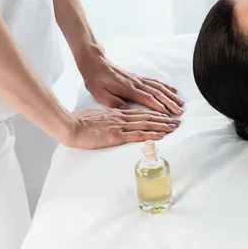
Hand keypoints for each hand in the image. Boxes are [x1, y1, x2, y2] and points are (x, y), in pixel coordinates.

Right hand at [64, 108, 180, 149]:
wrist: (70, 126)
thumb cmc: (81, 122)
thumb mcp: (98, 116)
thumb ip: (110, 117)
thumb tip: (118, 121)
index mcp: (118, 113)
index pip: (141, 113)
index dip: (156, 114)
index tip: (167, 116)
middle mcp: (122, 117)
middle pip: (148, 117)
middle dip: (164, 119)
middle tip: (177, 121)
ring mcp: (120, 126)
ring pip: (146, 124)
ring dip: (162, 125)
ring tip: (174, 127)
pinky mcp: (116, 135)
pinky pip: (137, 134)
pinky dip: (151, 134)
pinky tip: (161, 135)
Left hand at [80, 56, 183, 115]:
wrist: (95, 63)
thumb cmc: (96, 80)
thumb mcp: (100, 94)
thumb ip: (114, 103)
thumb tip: (128, 111)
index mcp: (128, 89)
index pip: (147, 99)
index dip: (159, 107)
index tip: (168, 115)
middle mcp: (136, 83)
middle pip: (158, 93)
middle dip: (170, 103)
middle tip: (180, 112)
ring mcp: (139, 79)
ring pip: (159, 87)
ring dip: (171, 95)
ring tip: (181, 103)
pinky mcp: (138, 77)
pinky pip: (155, 82)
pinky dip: (166, 86)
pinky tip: (173, 90)